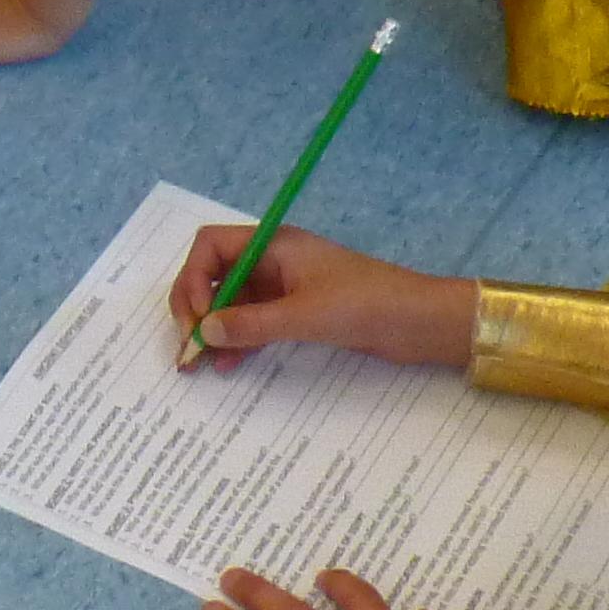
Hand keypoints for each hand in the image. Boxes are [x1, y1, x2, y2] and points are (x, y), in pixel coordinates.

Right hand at [169, 225, 471, 373]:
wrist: (420, 322)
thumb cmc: (365, 304)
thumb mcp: (305, 315)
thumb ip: (252, 324)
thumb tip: (204, 333)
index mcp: (273, 244)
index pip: (210, 247)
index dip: (194, 280)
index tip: (199, 320)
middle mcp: (272, 260)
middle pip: (215, 275)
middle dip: (197, 308)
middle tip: (188, 346)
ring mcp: (285, 286)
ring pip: (233, 302)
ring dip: (215, 329)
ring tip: (198, 364)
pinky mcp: (298, 312)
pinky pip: (255, 322)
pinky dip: (239, 340)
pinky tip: (228, 365)